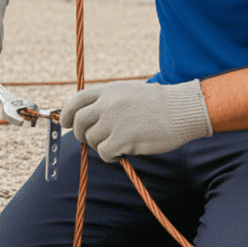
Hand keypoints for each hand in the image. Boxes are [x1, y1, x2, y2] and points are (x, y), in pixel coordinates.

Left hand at [60, 79, 211, 162]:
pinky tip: (123, 151)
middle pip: (79, 122)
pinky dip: (111, 156)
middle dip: (81, 133)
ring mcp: (114, 121)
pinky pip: (104, 153)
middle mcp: (108, 104)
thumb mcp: (129, 92)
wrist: (183, 110)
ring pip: (92, 140)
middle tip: (92, 139)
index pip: (77, 100)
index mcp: (109, 90)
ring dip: (101, 145)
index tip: (64, 123)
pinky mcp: (122, 138)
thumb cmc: (160, 104)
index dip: (66, 113)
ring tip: (119, 143)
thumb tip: (87, 118)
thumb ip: (108, 101)